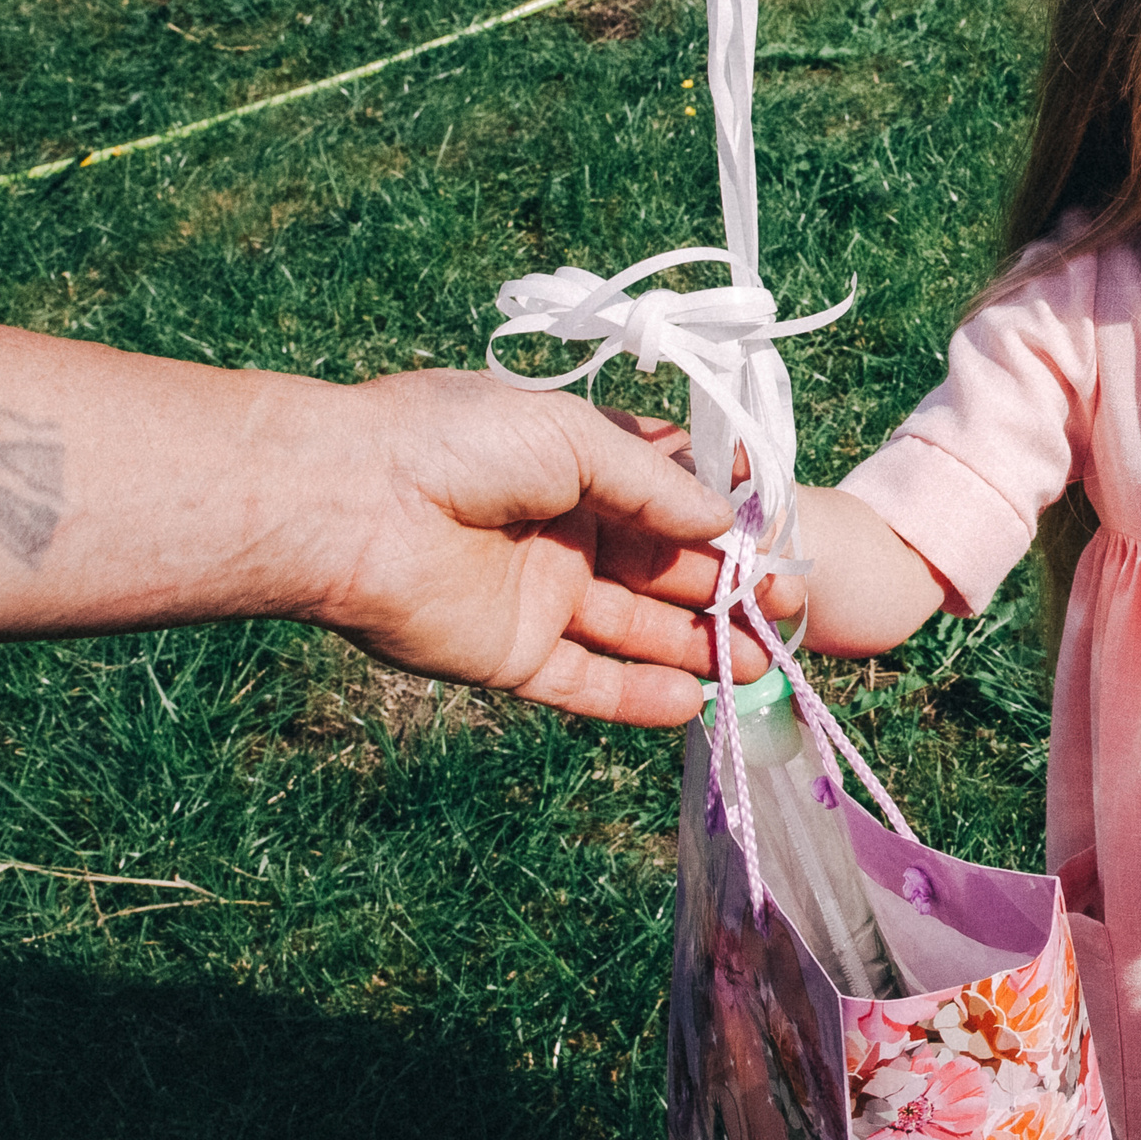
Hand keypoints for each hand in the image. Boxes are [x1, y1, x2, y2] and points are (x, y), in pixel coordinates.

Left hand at [306, 371, 771, 726]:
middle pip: (662, 567)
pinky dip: (637, 696)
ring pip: (635, 630)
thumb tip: (726, 520)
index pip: (668, 491)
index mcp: (575, 464)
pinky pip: (586, 683)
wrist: (350, 504)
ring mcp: (540, 597)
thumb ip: (656, 485)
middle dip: (727, 588)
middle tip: (790, 610)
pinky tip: (693, 701)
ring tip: (762, 664)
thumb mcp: (575, 438)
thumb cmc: (460, 444)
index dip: (724, 512)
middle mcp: (564, 531)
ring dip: (698, 646)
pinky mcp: (512, 656)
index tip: (780, 530)